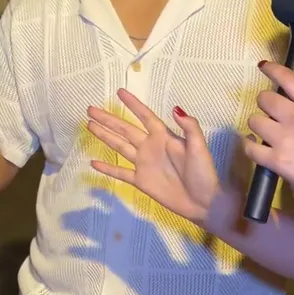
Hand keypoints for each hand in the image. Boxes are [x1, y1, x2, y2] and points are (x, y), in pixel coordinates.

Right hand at [85, 88, 220, 224]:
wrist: (203, 203)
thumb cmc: (203, 173)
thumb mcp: (200, 148)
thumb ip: (190, 128)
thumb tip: (175, 108)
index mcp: (164, 137)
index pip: (145, 116)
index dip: (133, 104)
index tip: (120, 92)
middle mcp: (150, 147)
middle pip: (125, 129)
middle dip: (108, 119)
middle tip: (91, 109)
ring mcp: (144, 164)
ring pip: (120, 146)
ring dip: (105, 136)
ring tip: (90, 125)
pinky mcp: (141, 181)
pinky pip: (121, 173)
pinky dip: (108, 168)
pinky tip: (94, 162)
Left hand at [244, 61, 293, 215]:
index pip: (287, 79)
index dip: (272, 69)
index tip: (263, 66)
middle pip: (264, 99)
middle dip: (265, 104)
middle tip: (271, 113)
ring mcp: (283, 139)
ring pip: (254, 121)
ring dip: (258, 125)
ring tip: (266, 132)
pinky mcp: (275, 161)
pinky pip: (250, 148)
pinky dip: (250, 145)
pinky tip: (254, 145)